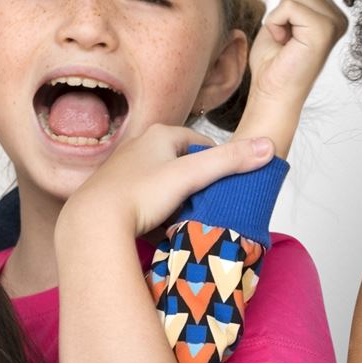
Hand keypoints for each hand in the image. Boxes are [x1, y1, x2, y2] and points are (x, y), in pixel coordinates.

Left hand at [61, 124, 276, 243]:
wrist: (92, 223)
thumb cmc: (139, 194)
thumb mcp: (191, 175)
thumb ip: (230, 161)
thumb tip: (269, 146)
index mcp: (159, 134)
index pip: (202, 143)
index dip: (219, 164)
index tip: (227, 187)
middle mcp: (140, 146)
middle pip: (184, 164)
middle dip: (199, 184)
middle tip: (209, 206)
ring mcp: (126, 171)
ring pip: (166, 184)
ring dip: (179, 201)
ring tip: (185, 219)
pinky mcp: (116, 194)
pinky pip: (148, 201)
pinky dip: (158, 213)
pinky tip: (161, 228)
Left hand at [231, 0, 346, 156]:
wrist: (272, 93)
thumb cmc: (274, 62)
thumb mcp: (284, 16)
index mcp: (333, 14)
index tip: (287, 28)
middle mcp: (339, 18)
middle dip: (283, 4)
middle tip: (285, 35)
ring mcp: (334, 23)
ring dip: (279, 15)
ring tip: (285, 39)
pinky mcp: (324, 30)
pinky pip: (289, 5)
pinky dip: (277, 22)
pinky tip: (284, 42)